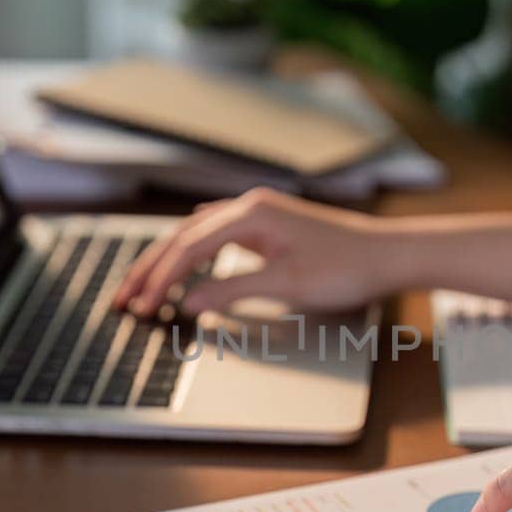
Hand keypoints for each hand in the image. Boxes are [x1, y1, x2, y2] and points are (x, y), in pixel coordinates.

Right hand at [111, 188, 397, 315]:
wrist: (388, 255)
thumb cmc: (345, 267)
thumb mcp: (285, 285)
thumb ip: (231, 290)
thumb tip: (187, 301)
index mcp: (250, 214)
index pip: (188, 247)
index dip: (161, 278)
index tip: (141, 305)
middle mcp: (250, 207)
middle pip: (184, 236)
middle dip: (152, 268)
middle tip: (124, 298)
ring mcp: (259, 214)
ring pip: (197, 234)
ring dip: (169, 261)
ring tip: (144, 286)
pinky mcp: (269, 227)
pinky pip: (216, 236)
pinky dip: (192, 253)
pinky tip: (183, 260)